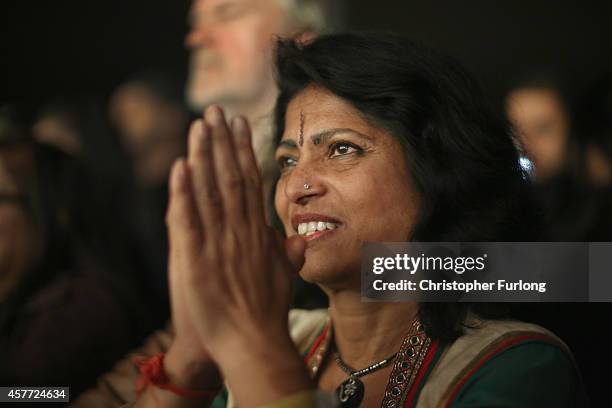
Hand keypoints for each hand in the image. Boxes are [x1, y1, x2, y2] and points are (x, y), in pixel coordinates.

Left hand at [167, 105, 310, 405]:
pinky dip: (183, 193)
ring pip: (210, 192)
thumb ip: (289, 253)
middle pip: (231, 178)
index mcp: (258, 233)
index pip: (250, 183)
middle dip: (223, 142)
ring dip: (204, 156)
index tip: (240, 125)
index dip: (243, 152)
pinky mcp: (196, 260)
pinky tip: (179, 167)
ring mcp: (219, 244)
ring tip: (199, 125)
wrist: (252, 345)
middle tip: (217, 110)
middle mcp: (240, 231)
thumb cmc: (266, 313)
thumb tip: (300, 236)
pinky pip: (188, 221)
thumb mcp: (284, 278)